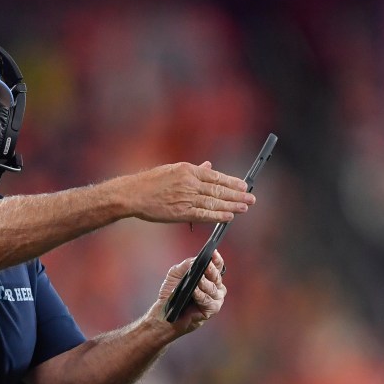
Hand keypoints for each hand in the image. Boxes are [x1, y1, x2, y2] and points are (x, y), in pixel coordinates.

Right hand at [124, 161, 254, 224]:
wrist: (132, 194)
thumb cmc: (149, 182)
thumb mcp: (173, 169)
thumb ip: (193, 169)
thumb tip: (209, 166)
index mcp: (188, 170)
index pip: (216, 176)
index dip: (232, 182)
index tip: (243, 185)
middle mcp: (190, 183)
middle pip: (218, 189)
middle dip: (237, 194)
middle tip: (251, 198)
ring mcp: (186, 198)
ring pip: (214, 202)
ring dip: (231, 205)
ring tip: (244, 207)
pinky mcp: (180, 212)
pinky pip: (203, 214)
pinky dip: (217, 216)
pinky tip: (228, 217)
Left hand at [156, 251, 226, 331]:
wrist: (165, 312)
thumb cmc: (172, 293)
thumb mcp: (176, 273)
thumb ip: (187, 264)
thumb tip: (196, 260)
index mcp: (209, 277)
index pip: (217, 266)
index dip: (216, 259)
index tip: (213, 253)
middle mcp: (215, 287)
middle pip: (217, 276)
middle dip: (211, 270)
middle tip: (206, 266)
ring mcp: (215, 299)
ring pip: (213, 288)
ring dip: (205, 284)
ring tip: (198, 280)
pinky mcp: (211, 310)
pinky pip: (208, 301)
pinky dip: (201, 296)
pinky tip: (194, 292)